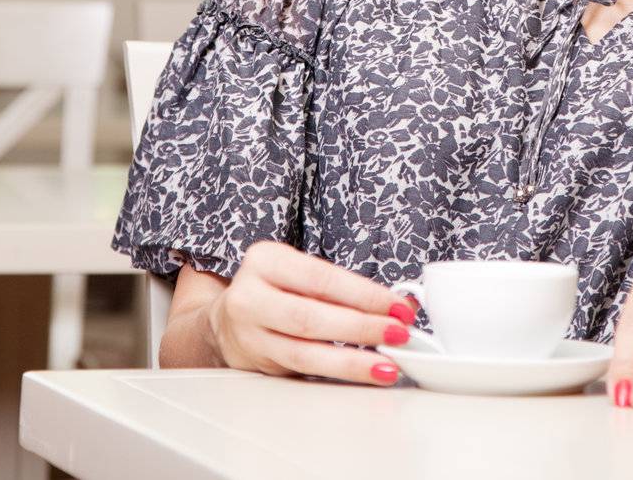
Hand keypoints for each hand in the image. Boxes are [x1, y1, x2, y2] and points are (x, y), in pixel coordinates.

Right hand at [203, 240, 419, 385]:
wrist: (228, 320)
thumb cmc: (277, 292)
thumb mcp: (303, 274)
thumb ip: (347, 288)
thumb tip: (404, 304)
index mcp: (266, 259)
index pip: (322, 278)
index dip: (364, 295)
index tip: (399, 307)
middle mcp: (250, 295)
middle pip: (311, 316)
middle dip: (361, 327)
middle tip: (398, 334)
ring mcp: (248, 333)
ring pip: (304, 351)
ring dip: (352, 360)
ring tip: (387, 365)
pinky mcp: (254, 363)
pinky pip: (301, 371)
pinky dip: (337, 373)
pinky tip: (363, 373)